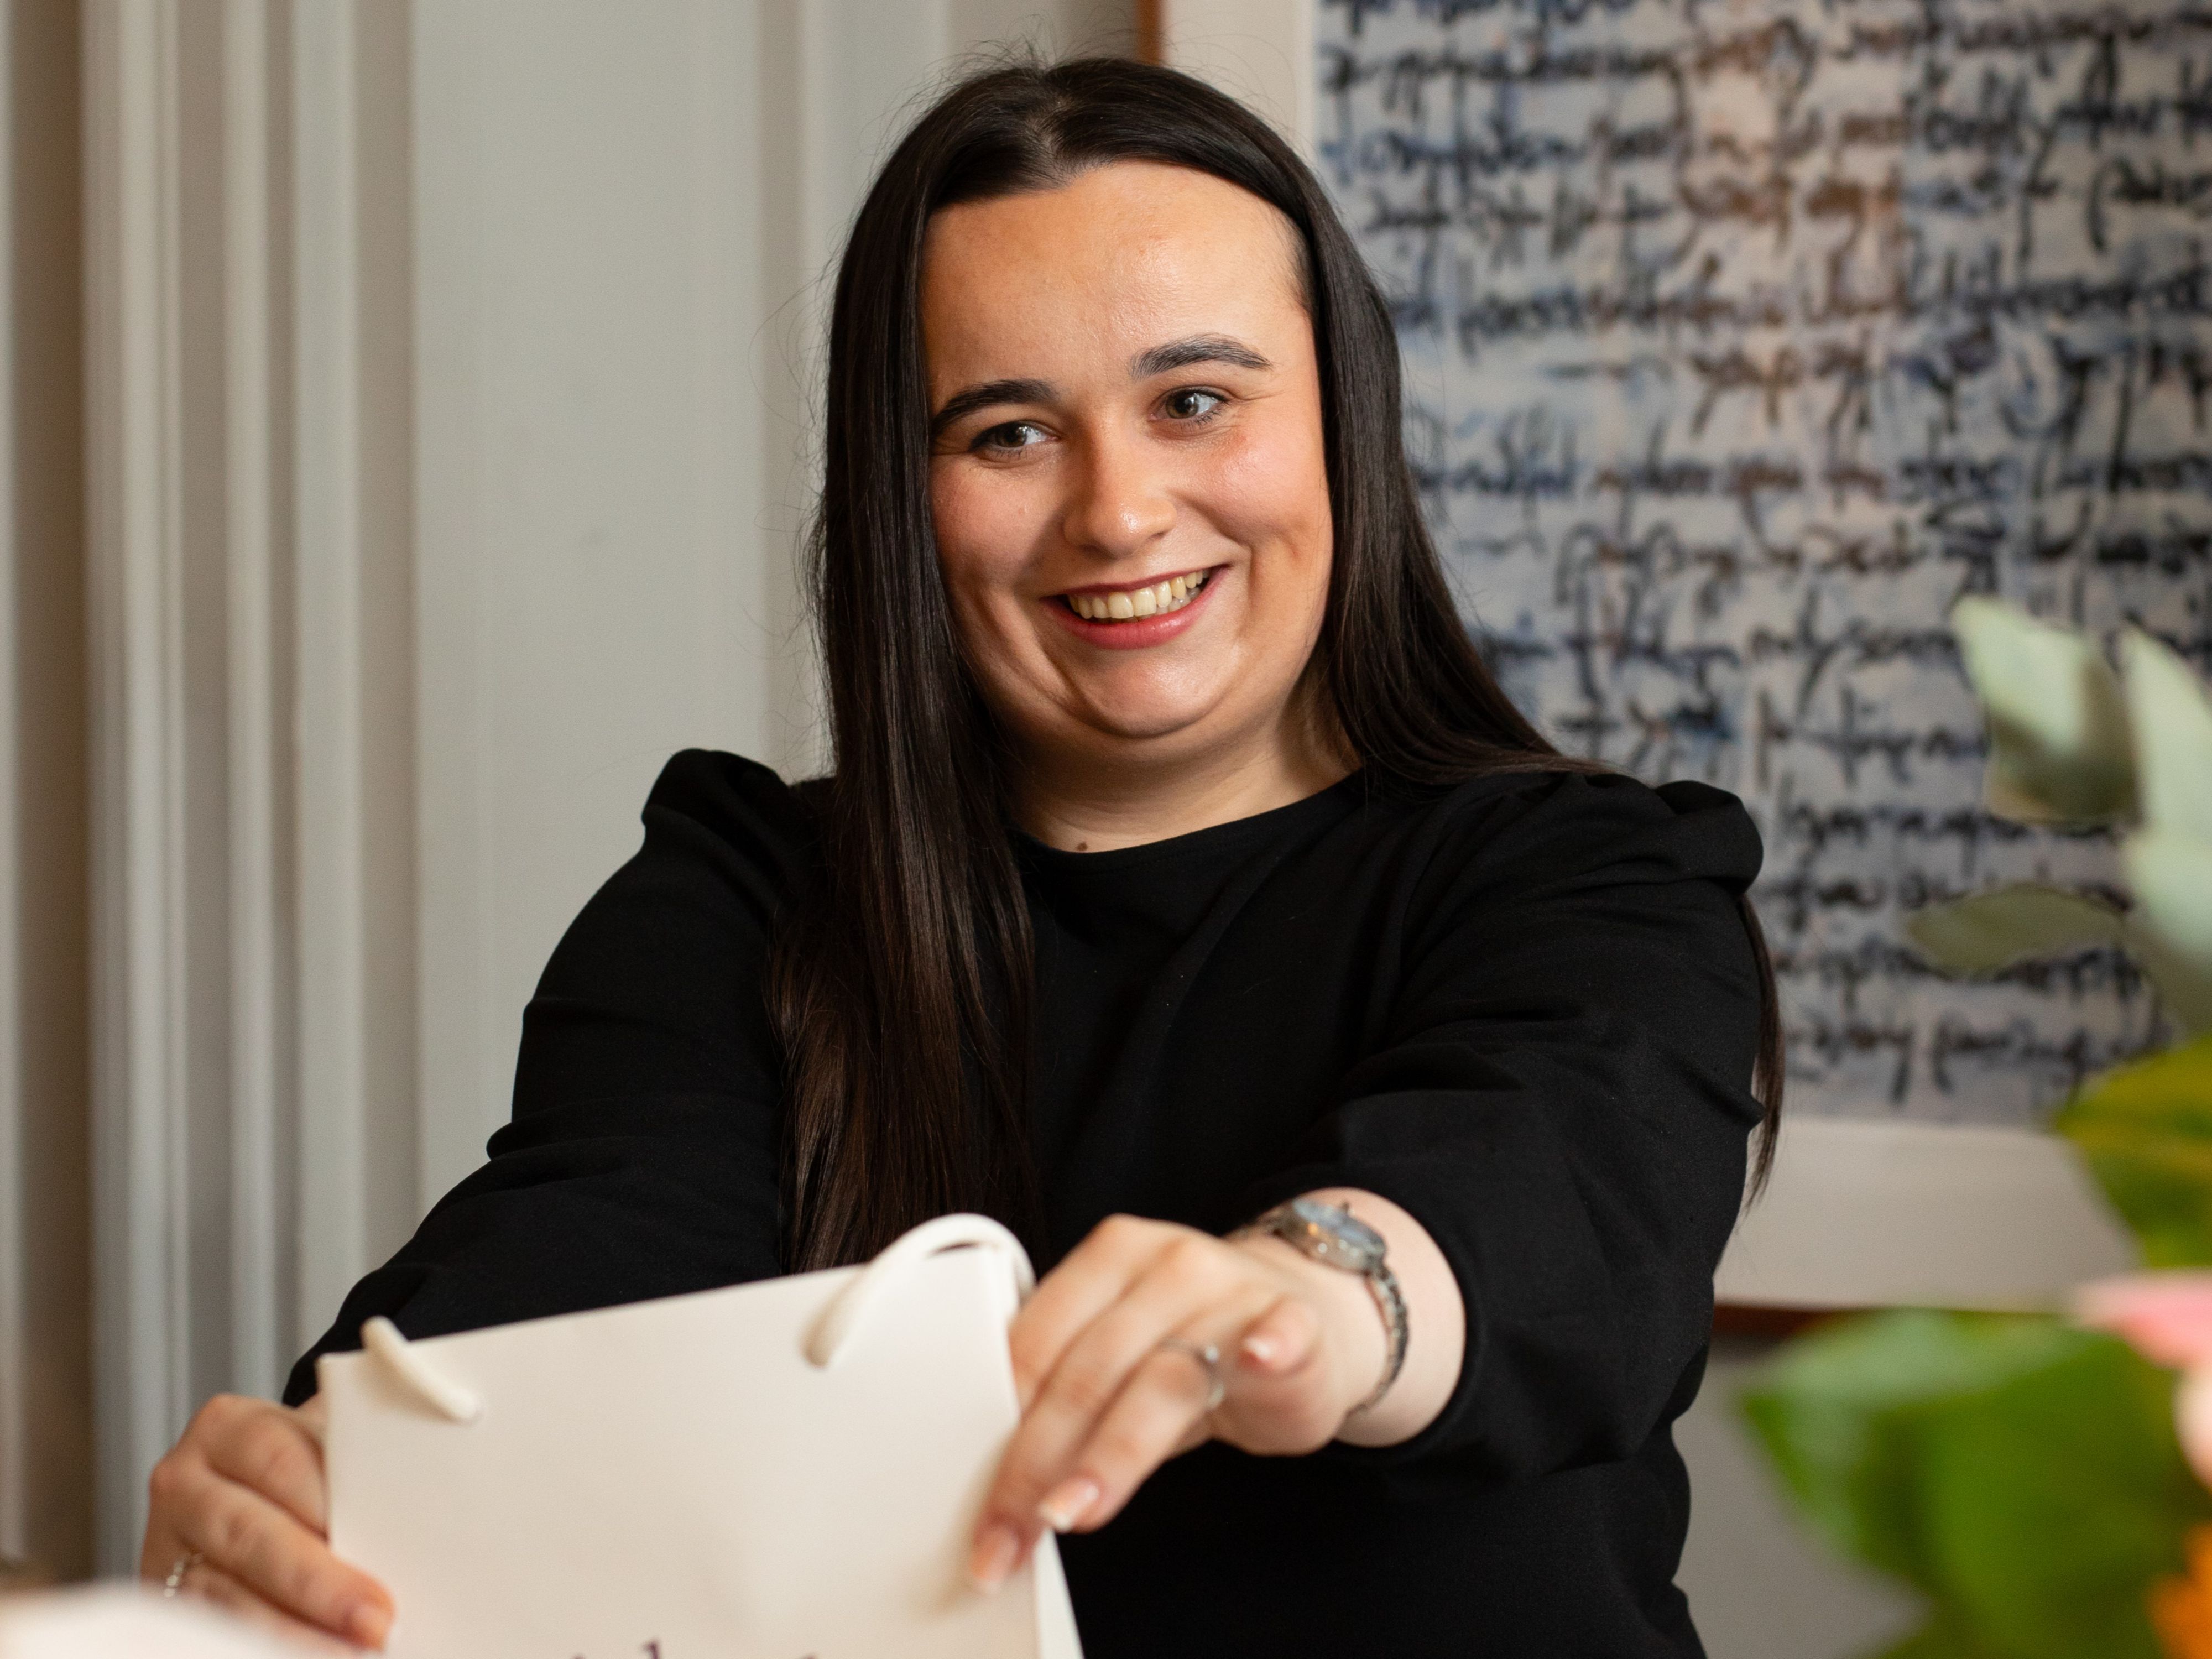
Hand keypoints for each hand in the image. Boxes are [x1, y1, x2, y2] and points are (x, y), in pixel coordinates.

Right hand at [141, 1393, 392, 1649]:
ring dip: (292, 1633)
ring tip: (352, 1652)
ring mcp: (165, 1551)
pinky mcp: (166, 1604)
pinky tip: (310, 1655)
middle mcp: (186, 1486)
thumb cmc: (303, 1473)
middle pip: (253, 1537)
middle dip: (319, 1585)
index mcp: (229, 1430)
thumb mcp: (320, 1450)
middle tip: (376, 1622)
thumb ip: (353, 1463)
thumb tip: (423, 1491)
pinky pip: (212, 1634)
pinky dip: (263, 1646)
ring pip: (227, 1599)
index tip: (379, 1540)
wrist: (247, 1499)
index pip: (281, 1461)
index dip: (328, 1504)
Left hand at [967, 1209, 1388, 1590]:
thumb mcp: (1122, 1358)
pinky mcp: (1296, 1320)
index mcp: (1106, 1260)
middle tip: (1010, 1536)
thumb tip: (1000, 1490)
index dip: (1000, 1430)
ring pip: (1160, 1378)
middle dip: (1037, 1465)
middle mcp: (1164, 1265)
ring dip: (1110, 1455)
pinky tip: (1260, 1359)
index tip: (979, 1504)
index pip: (1035, 1347)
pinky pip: (1281, 1331)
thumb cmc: (1198, 1343)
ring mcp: (1231, 1290)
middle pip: (1086, 1373)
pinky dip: (1270, 1344)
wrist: (1308, 1314)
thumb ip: (1068, 1399)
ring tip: (1071, 1513)